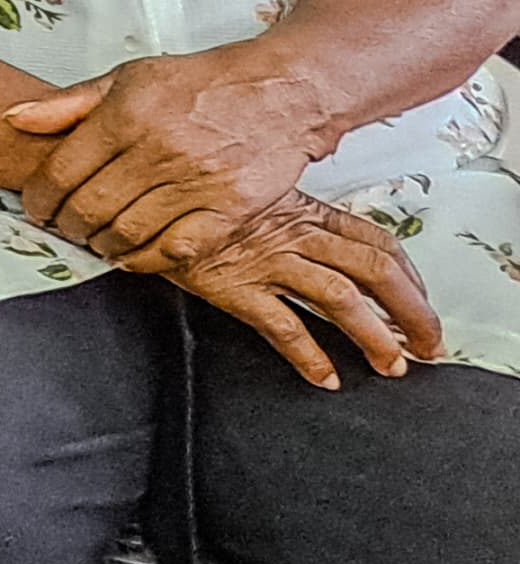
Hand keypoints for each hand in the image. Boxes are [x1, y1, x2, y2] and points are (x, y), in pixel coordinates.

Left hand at [5, 50, 331, 266]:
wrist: (280, 92)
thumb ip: (69, 104)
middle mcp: (160, 150)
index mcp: (127, 115)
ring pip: (128, 232)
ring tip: (94, 240)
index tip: (36, 207)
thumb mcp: (128, 78)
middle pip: (91, 208)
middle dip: (66, 225)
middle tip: (63, 227)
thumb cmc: (200, 84)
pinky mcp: (230, 209)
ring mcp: (197, 183)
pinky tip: (132, 254)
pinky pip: (176, 249)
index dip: (39, 198)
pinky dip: (146, 259)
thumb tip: (14, 118)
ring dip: (101, 245)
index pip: (62, 172)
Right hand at [157, 195, 442, 386]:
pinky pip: (284, 326)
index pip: (374, 239)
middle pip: (375, 271)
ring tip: (392, 366)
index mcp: (300, 209)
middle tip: (429, 344)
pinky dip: (310, 356)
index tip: (420, 297)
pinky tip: (324, 377)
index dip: (409, 273)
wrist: (134, 190)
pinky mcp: (233, 286)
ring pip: (341, 300)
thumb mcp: (243, 186)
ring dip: (376, 338)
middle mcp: (292, 234)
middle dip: (413, 311)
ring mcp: (265, 261)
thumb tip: (311, 228)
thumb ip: (280, 206)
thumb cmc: (187, 190)